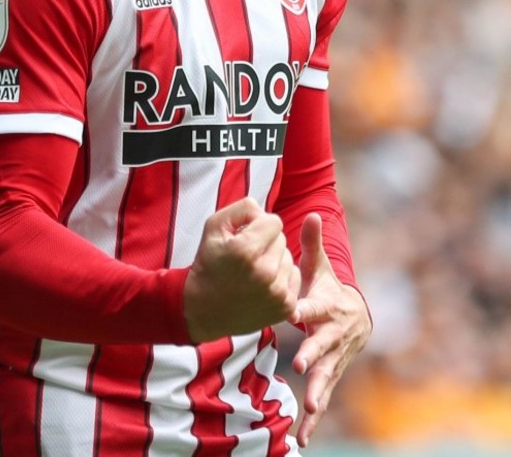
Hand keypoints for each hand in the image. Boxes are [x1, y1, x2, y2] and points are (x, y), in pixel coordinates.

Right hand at [184, 197, 300, 342]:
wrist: (205, 311)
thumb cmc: (208, 266)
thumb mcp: (214, 227)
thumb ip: (242, 209)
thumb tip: (263, 211)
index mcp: (245, 250)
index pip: (274, 221)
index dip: (259, 225)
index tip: (245, 237)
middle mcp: (264, 272)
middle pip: (282, 239)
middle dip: (266, 243)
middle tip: (247, 257)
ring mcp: (277, 292)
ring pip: (289, 258)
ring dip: (274, 261)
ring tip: (254, 272)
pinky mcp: (285, 307)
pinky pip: (295, 276)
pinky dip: (282, 278)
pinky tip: (263, 285)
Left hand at [290, 213, 371, 448]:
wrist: (355, 317)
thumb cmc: (329, 290)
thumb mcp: (322, 268)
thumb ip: (312, 244)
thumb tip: (312, 213)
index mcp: (327, 307)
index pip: (315, 306)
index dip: (304, 308)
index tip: (293, 312)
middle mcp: (333, 336)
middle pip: (323, 346)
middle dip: (313, 356)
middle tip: (300, 365)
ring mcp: (333, 359)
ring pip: (326, 378)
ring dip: (317, 393)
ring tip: (308, 408)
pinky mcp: (329, 376)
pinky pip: (322, 398)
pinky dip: (313, 419)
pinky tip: (302, 438)